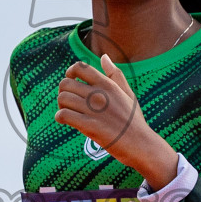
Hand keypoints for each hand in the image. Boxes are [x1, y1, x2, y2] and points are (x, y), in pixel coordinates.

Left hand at [56, 55, 178, 189]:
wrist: (140, 144)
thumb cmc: (134, 120)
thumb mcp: (128, 93)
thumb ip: (115, 74)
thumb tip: (104, 56)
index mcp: (107, 84)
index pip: (80, 68)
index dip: (70, 72)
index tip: (71, 82)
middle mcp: (99, 94)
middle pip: (66, 83)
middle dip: (63, 92)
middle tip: (68, 103)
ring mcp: (94, 110)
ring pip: (63, 98)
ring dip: (61, 105)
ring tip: (68, 113)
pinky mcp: (89, 126)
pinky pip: (64, 115)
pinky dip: (60, 117)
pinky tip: (65, 121)